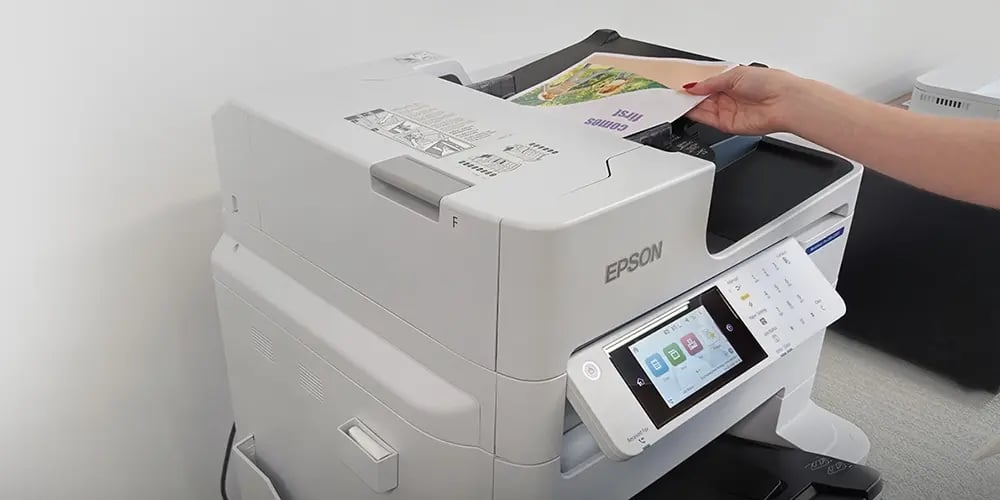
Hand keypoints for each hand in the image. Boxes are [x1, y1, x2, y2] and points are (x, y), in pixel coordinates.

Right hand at [683, 66, 804, 135]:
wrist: (784, 103)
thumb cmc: (770, 83)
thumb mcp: (735, 74)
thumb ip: (710, 82)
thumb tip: (693, 86)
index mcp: (732, 80)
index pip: (706, 82)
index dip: (692, 83)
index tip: (678, 82)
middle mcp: (729, 96)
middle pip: (701, 96)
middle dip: (687, 94)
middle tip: (671, 91)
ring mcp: (727, 110)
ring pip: (701, 108)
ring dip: (688, 104)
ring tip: (674, 99)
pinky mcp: (726, 124)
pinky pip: (706, 120)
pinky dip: (694, 115)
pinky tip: (685, 109)